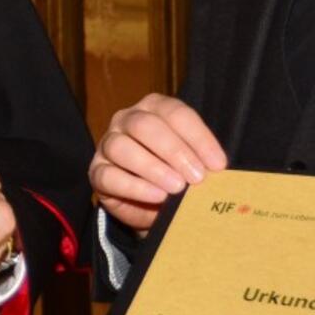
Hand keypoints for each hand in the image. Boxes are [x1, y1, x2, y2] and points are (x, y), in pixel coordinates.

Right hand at [89, 93, 227, 233]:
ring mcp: (108, 144)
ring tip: (177, 187)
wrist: (150, 206)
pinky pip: (109, 176)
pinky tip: (157, 196)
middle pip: (146, 125)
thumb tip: (215, 169)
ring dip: (153, 168)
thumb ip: (200, 160)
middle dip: (175, 151)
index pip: (176, 113)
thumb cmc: (175, 175)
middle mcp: (127, 119)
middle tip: (197, 177)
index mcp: (154, 108)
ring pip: (122, 147)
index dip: (199, 138)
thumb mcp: (191, 164)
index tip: (218, 164)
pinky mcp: (96, 171)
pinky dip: (135, 187)